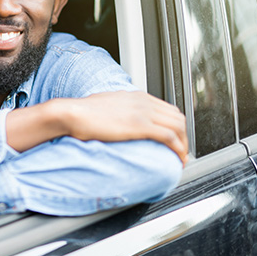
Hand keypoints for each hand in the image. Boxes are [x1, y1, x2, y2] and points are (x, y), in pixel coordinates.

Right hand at [6, 91, 187, 164]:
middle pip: (177, 117)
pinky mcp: (139, 125)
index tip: (174, 140)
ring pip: (178, 126)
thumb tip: (118, 120)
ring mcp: (142, 112)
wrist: (72, 113)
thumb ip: (118, 110)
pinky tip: (177, 159)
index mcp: (136, 97)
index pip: (168, 109)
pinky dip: (178, 149)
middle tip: (180, 152)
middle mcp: (143, 102)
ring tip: (180, 159)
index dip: (176, 126)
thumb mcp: (106, 106)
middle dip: (184, 136)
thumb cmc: (82, 113)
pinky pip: (169, 136)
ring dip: (184, 144)